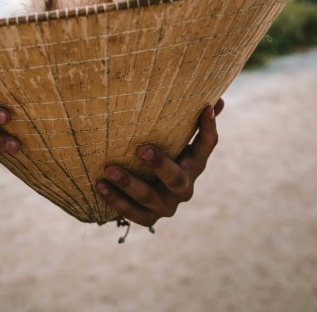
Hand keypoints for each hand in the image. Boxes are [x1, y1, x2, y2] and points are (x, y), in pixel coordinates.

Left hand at [96, 99, 223, 226]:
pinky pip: (133, 213)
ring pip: (150, 199)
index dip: (208, 128)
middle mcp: (184, 188)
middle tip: (140, 149)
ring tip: (109, 169)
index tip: (204, 108)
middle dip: (160, 165)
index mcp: (194, 164)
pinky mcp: (148, 218)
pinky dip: (116, 201)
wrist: (151, 193)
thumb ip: (192, 121)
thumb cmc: (166, 153)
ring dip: (129, 184)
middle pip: (176, 179)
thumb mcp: (177, 138)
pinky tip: (100, 185)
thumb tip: (216, 99)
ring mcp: (167, 205)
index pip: (207, 145)